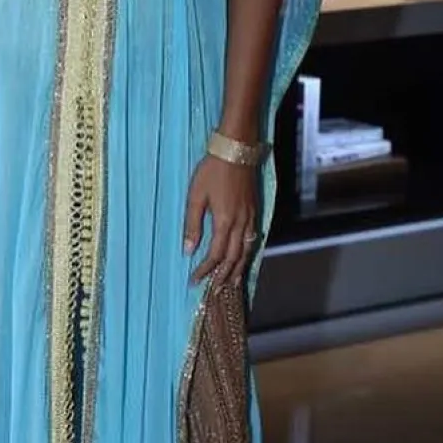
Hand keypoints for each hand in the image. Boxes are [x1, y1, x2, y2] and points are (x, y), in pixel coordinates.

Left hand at [183, 155, 258, 286]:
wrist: (235, 151)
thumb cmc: (212, 172)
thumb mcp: (196, 197)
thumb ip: (192, 224)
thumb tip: (188, 250)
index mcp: (225, 222)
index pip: (215, 255)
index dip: (205, 270)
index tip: (194, 281)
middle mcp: (241, 224)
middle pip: (234, 258)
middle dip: (224, 276)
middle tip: (214, 290)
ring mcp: (251, 218)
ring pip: (247, 251)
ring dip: (239, 269)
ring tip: (233, 283)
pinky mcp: (255, 211)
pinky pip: (253, 240)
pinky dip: (248, 254)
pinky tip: (244, 257)